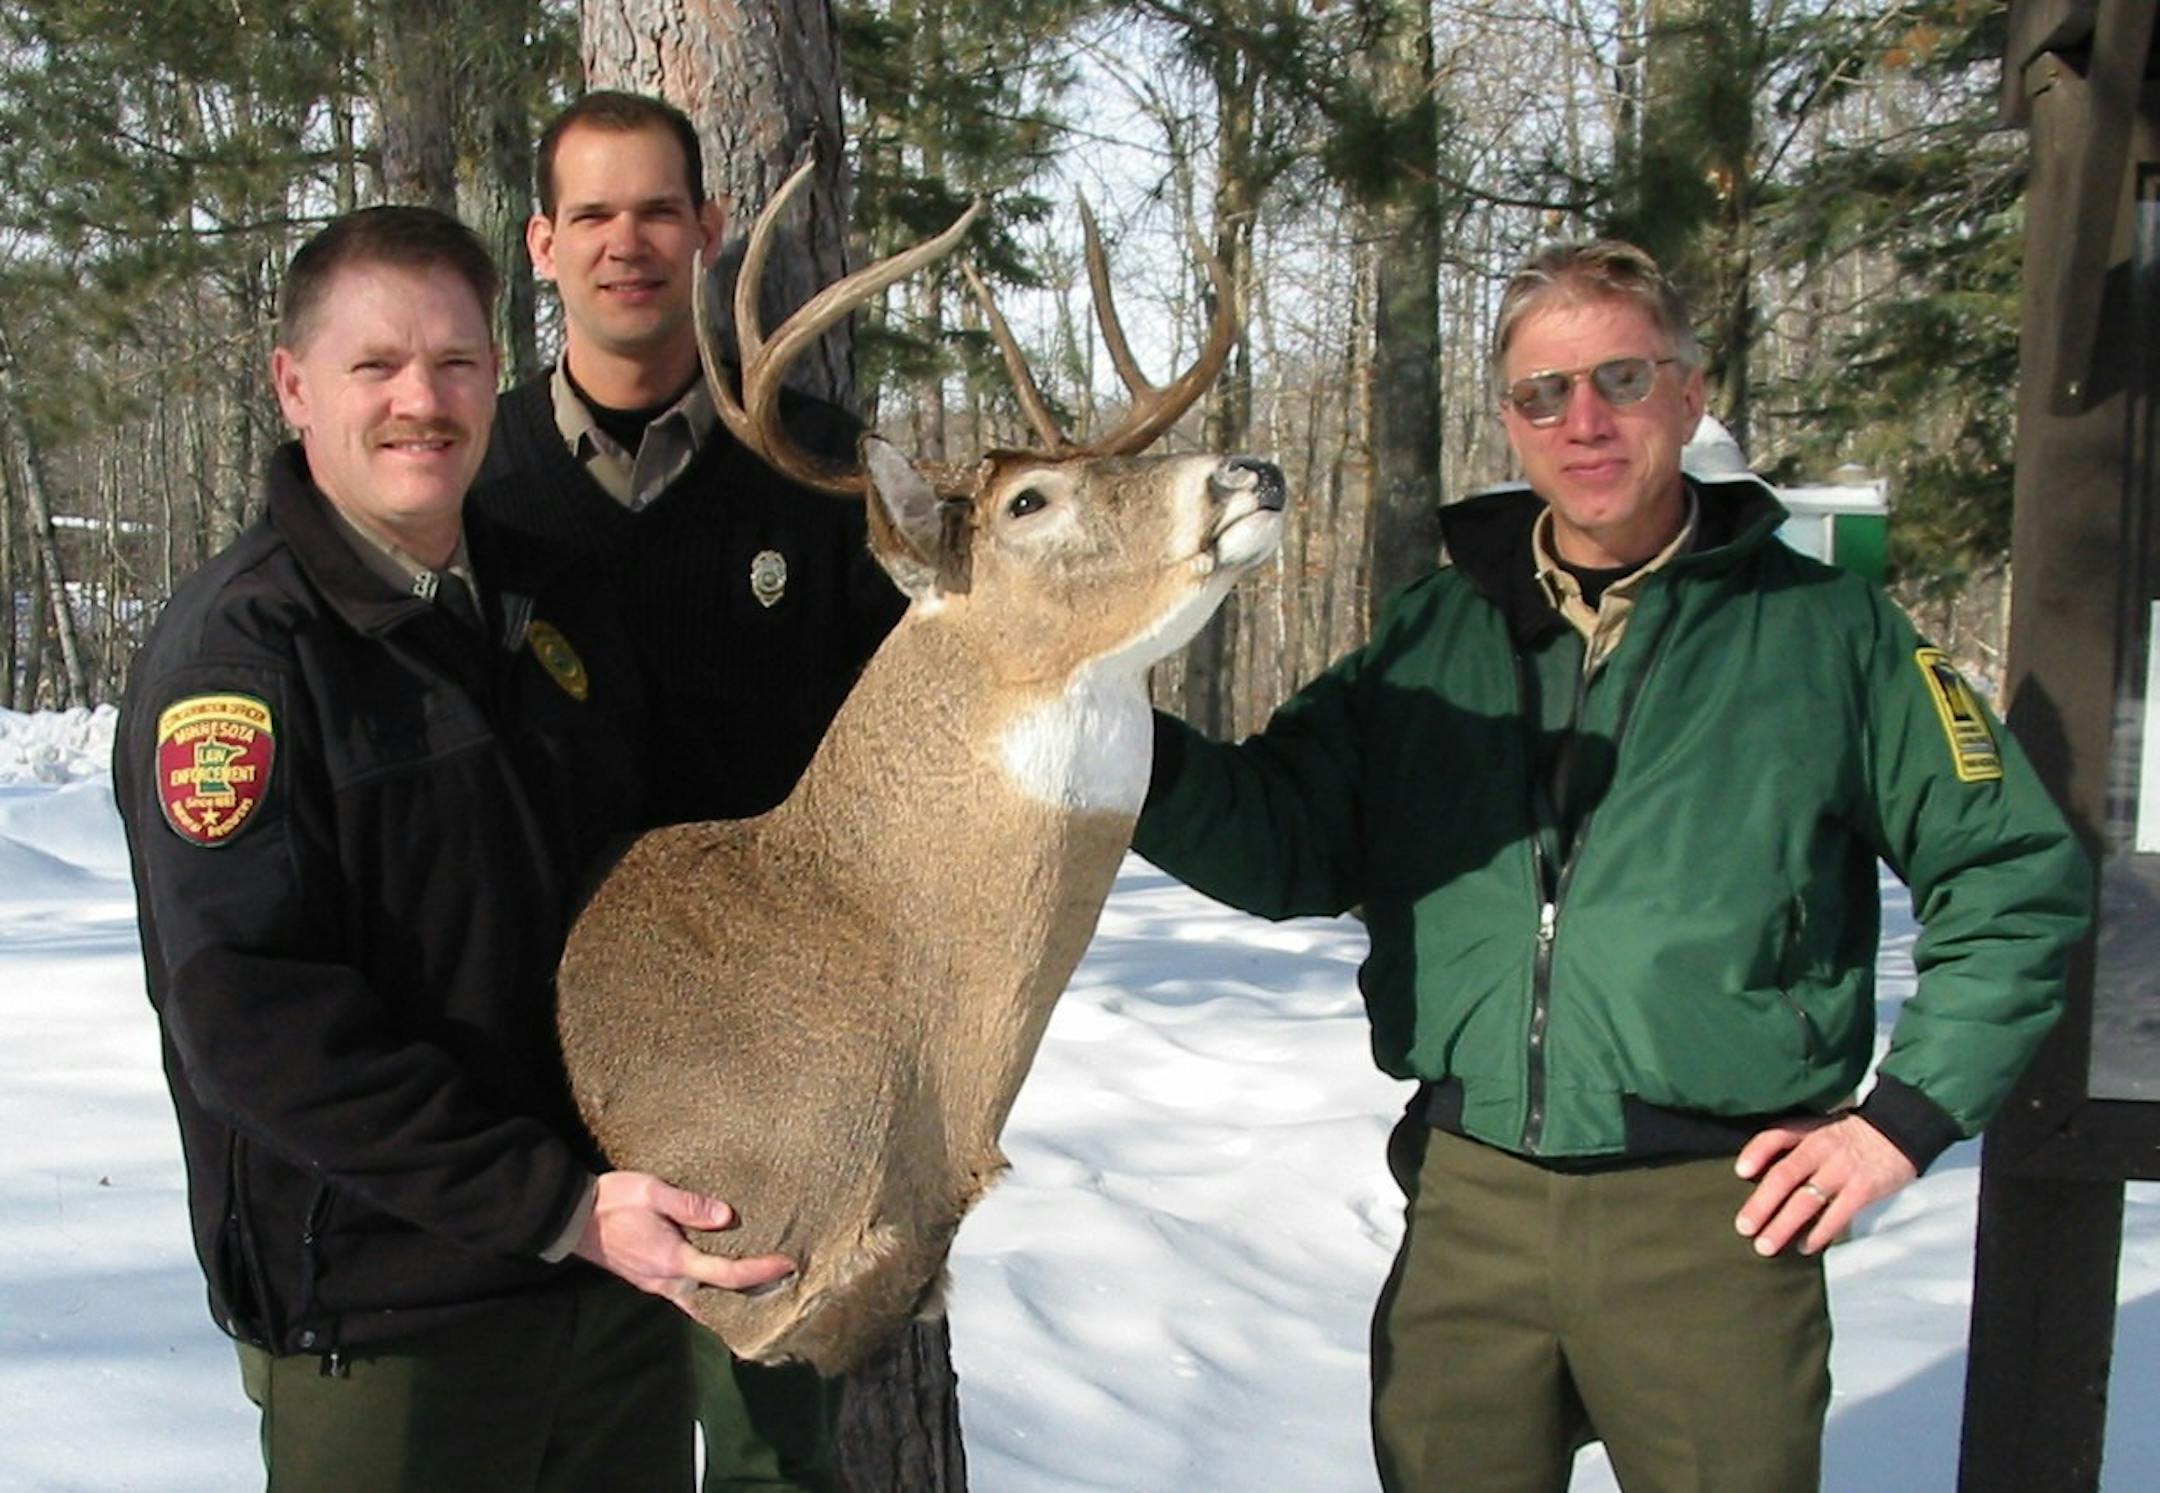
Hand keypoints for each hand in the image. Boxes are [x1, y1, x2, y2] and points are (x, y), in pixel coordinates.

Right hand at [573, 1170, 794, 1311]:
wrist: (571, 1219)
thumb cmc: (612, 1200)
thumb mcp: (652, 1192)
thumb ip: (689, 1204)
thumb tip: (725, 1216)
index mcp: (672, 1259)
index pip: (725, 1274)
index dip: (759, 1271)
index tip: (787, 1263)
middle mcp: (666, 1280)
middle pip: (718, 1295)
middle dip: (752, 1291)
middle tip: (783, 1280)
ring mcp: (656, 1284)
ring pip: (702, 1299)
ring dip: (730, 1294)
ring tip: (759, 1283)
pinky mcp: (648, 1279)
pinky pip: (686, 1294)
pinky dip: (708, 1293)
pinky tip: (719, 1282)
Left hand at [1732, 1113, 1917, 1257]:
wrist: (1902, 1129)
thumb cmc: (1851, 1135)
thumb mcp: (1821, 1128)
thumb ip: (1794, 1144)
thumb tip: (1757, 1172)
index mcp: (1808, 1130)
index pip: (1775, 1136)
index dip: (1756, 1153)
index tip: (1739, 1172)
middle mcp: (1821, 1148)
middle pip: (1784, 1176)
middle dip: (1761, 1204)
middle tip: (1744, 1228)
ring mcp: (1843, 1169)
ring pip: (1806, 1200)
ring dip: (1783, 1225)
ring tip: (1765, 1245)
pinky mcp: (1864, 1189)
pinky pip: (1837, 1215)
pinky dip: (1819, 1233)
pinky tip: (1805, 1247)